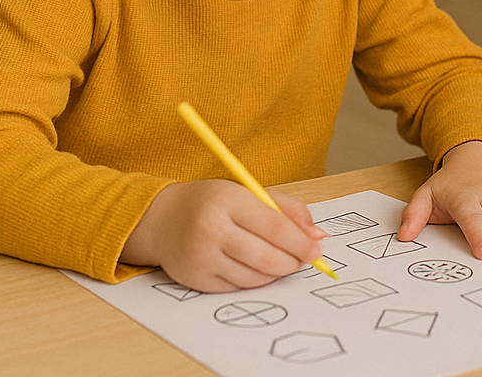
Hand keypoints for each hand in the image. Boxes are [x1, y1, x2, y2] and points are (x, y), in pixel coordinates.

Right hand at [121, 179, 325, 291]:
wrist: (163, 219)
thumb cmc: (214, 203)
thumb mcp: (250, 193)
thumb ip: (288, 210)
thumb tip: (318, 237)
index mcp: (228, 200)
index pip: (275, 227)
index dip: (301, 242)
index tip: (317, 250)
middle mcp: (211, 229)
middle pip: (266, 257)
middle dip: (293, 262)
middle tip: (303, 260)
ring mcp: (201, 257)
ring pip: (255, 277)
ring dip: (276, 273)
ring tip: (281, 261)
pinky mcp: (195, 280)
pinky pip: (238, 287)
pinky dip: (255, 281)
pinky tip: (256, 268)